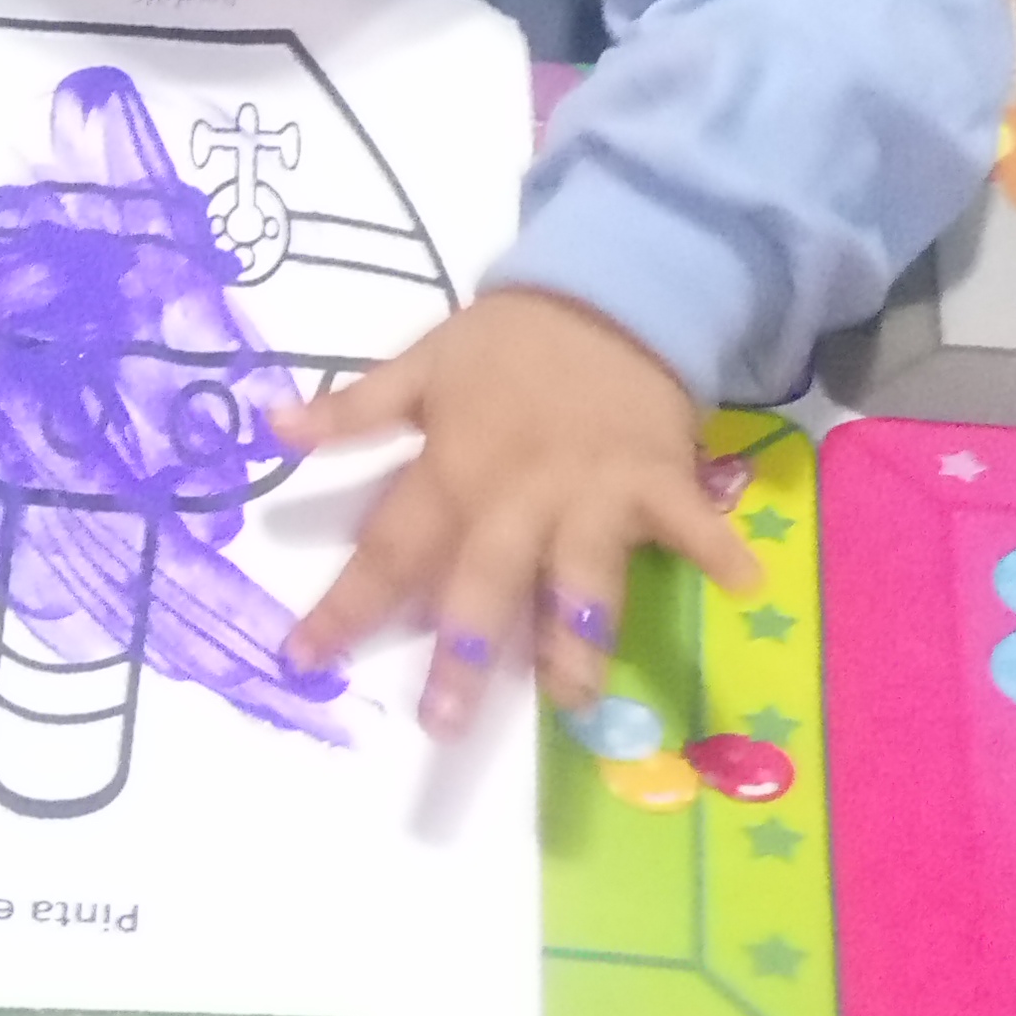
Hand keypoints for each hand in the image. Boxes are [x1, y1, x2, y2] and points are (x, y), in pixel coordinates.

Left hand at [274, 287, 759, 738]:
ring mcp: (593, 492)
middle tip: (444, 725)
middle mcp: (518, 493)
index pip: (389, 546)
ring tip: (575, 702)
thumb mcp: (420, 365)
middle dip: (465, 654)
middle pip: (485, 582)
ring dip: (577, 637)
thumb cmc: (507, 343)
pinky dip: (719, 549)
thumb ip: (353, 410)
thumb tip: (271, 426)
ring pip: (580, 575)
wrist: (606, 291)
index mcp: (454, 468)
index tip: (304, 658)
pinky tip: (745, 587)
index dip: (346, 604)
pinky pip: (690, 524)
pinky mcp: (658, 482)